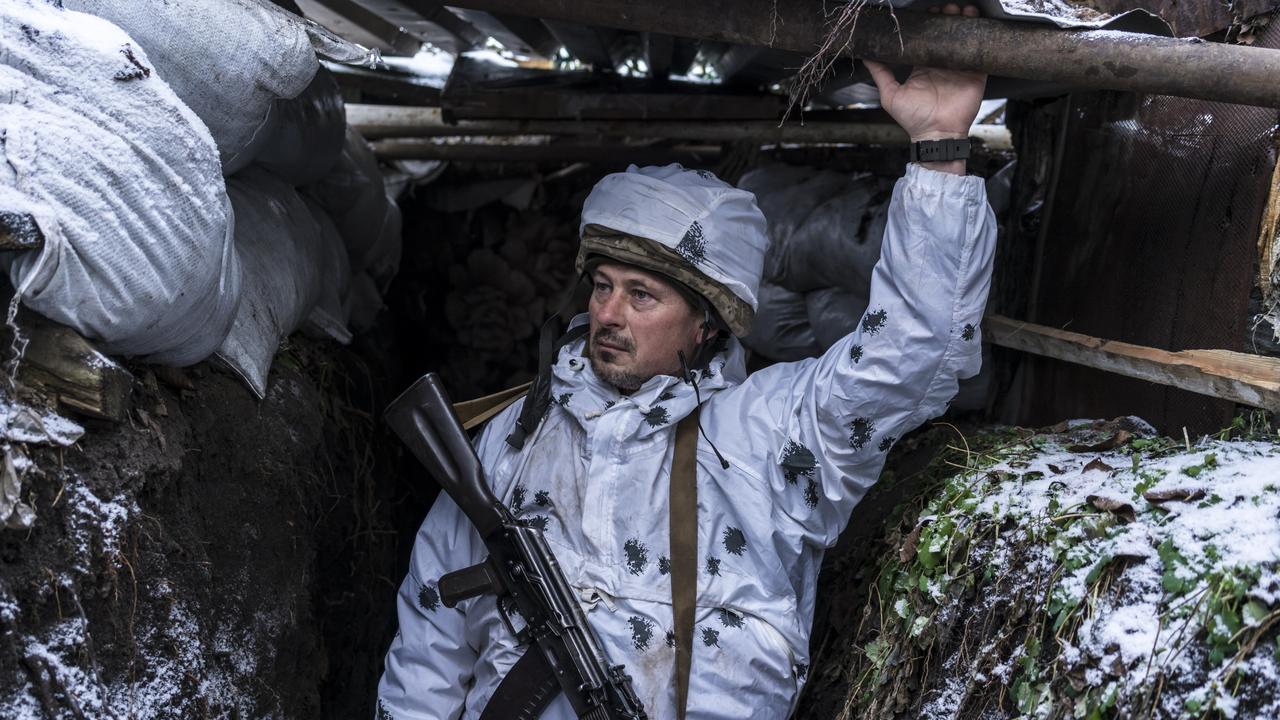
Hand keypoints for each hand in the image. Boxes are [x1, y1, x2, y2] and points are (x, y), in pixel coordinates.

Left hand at [864, 3, 986, 171]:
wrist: (936, 135)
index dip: (929, 23)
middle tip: (946, 9)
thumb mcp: (890, 94)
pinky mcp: (975, 74)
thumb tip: (865, 56)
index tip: (928, 11)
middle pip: (946, 34)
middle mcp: (941, 64)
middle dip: (947, 18)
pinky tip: (977, 25)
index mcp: (923, 66)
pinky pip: (980, 53)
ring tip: (961, 11)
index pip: (927, 39)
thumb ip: (880, 74)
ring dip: (964, 22)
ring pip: (963, 39)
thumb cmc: (913, 119)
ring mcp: (959, 68)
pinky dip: (980, 38)